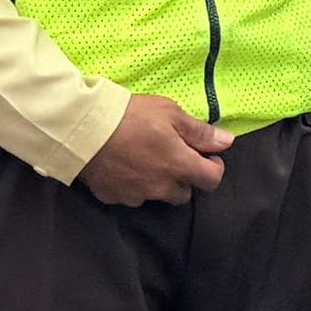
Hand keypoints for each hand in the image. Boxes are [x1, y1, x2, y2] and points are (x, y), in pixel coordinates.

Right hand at [81, 93, 232, 207]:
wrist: (83, 129)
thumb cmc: (131, 116)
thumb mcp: (170, 113)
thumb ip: (199, 132)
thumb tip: (227, 142)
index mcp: (179, 166)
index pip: (212, 180)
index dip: (213, 167)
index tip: (204, 154)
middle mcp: (161, 187)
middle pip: (184, 193)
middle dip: (183, 177)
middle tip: (171, 155)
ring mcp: (136, 195)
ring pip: (157, 195)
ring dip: (158, 183)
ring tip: (144, 160)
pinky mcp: (113, 197)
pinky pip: (130, 195)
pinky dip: (131, 184)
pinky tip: (122, 165)